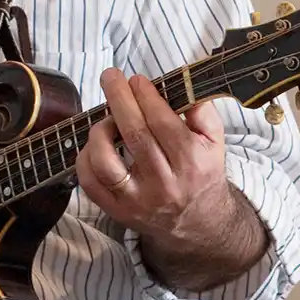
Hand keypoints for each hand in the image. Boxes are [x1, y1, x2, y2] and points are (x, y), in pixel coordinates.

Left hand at [76, 69, 233, 244]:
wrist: (199, 222)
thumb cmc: (201, 172)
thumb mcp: (215, 142)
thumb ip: (202, 112)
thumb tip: (183, 85)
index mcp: (191, 162)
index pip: (162, 123)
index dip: (145, 97)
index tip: (135, 80)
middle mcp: (165, 183)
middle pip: (134, 135)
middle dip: (118, 99)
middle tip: (110, 77)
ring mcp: (138, 201)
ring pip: (105, 161)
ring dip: (100, 130)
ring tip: (107, 118)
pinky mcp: (118, 211)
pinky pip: (90, 182)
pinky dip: (85, 158)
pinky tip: (95, 144)